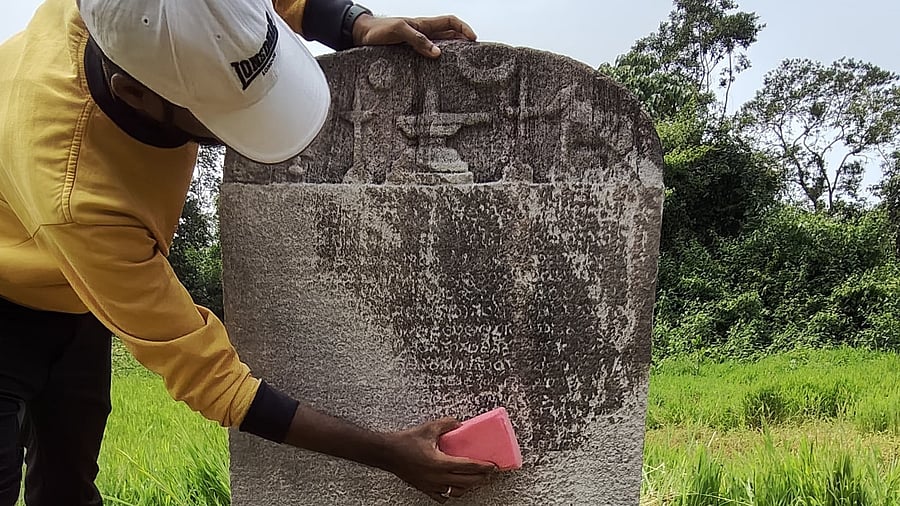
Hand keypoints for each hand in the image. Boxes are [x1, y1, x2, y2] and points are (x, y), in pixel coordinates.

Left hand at [352, 15, 477, 58]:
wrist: (361, 35)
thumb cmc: (378, 30)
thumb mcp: (399, 31)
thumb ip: (418, 40)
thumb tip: (437, 53)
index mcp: (423, 25)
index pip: (450, 22)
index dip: (464, 29)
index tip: (473, 40)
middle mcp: (423, 34)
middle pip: (449, 36)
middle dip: (463, 44)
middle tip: (472, 57)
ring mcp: (417, 44)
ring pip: (440, 48)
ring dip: (451, 54)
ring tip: (459, 66)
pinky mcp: (410, 54)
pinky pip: (427, 58)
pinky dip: (435, 64)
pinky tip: (437, 73)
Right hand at [382, 417, 496, 501]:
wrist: (387, 453)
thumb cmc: (405, 442)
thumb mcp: (428, 428)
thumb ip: (446, 424)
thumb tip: (459, 424)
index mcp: (440, 463)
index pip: (468, 467)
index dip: (483, 467)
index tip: (493, 466)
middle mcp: (437, 477)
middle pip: (466, 482)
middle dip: (481, 478)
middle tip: (489, 473)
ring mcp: (431, 485)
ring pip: (456, 491)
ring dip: (468, 487)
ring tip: (475, 480)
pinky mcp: (424, 488)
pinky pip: (442, 496)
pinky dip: (451, 493)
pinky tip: (454, 488)